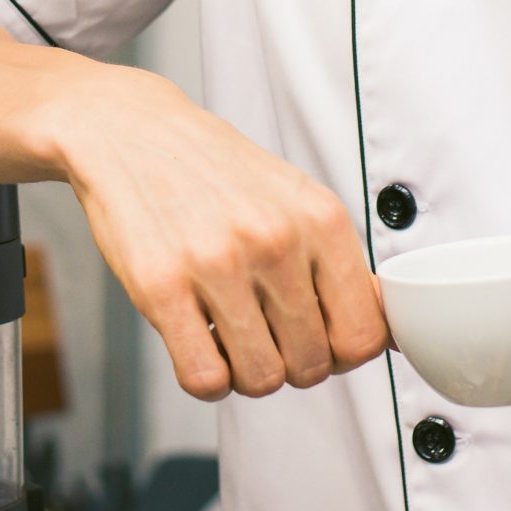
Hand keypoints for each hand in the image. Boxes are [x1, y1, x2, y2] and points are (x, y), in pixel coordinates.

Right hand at [42, 65, 387, 400]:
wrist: (132, 132)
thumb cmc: (213, 170)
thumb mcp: (293, 196)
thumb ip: (333, 260)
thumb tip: (378, 327)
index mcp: (319, 218)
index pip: (363, 333)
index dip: (344, 353)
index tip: (324, 344)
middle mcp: (275, 240)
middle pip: (313, 364)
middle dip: (292, 365)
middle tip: (268, 339)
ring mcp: (217, 264)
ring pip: (262, 379)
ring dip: (247, 374)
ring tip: (231, 341)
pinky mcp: (161, 287)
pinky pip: (204, 378)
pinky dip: (207, 378)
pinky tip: (200, 345)